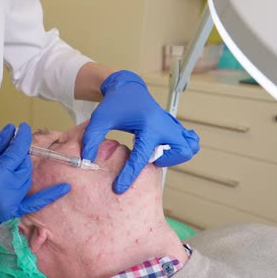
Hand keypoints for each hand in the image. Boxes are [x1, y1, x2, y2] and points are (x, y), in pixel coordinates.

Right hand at [0, 123, 70, 241]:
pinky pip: (33, 204)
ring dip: (23, 168)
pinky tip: (65, 188)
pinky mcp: (9, 214)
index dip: (22, 138)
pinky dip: (49, 196)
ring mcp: (10, 206)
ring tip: (12, 159)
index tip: (24, 127)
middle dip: (19, 154)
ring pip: (27, 180)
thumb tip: (12, 131)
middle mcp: (8, 193)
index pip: (16, 153)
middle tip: (10, 145)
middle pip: (23, 166)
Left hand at [82, 70, 199, 193]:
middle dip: (163, 161)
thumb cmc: (115, 103)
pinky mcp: (174, 128)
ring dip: (173, 157)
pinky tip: (163, 148)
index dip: (129, 175)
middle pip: (179, 153)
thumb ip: (92, 138)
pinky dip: (179, 149)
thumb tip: (88, 160)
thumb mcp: (100, 119)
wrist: (128, 88)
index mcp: (148, 125)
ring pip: (187, 149)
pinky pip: (188, 143)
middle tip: (148, 157)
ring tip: (155, 153)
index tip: (119, 188)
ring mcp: (172, 126)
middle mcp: (164, 126)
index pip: (142, 157)